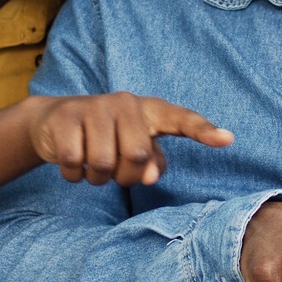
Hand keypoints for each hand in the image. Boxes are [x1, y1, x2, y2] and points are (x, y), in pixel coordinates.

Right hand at [25, 93, 232, 186]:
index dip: (204, 131)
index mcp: (149, 110)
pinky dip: (74, 175)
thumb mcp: (133, 147)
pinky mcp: (65, 119)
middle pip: (137, 156)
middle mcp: (124, 102)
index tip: (228, 139)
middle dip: (125, 176)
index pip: (180, 119)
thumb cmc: (106, 137)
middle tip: (114, 170)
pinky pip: (76, 164)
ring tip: (92, 165)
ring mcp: (93, 107)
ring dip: (97, 178)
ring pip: (104, 164)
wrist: (53, 122)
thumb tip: (151, 177)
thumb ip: (152, 162)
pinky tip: (72, 164)